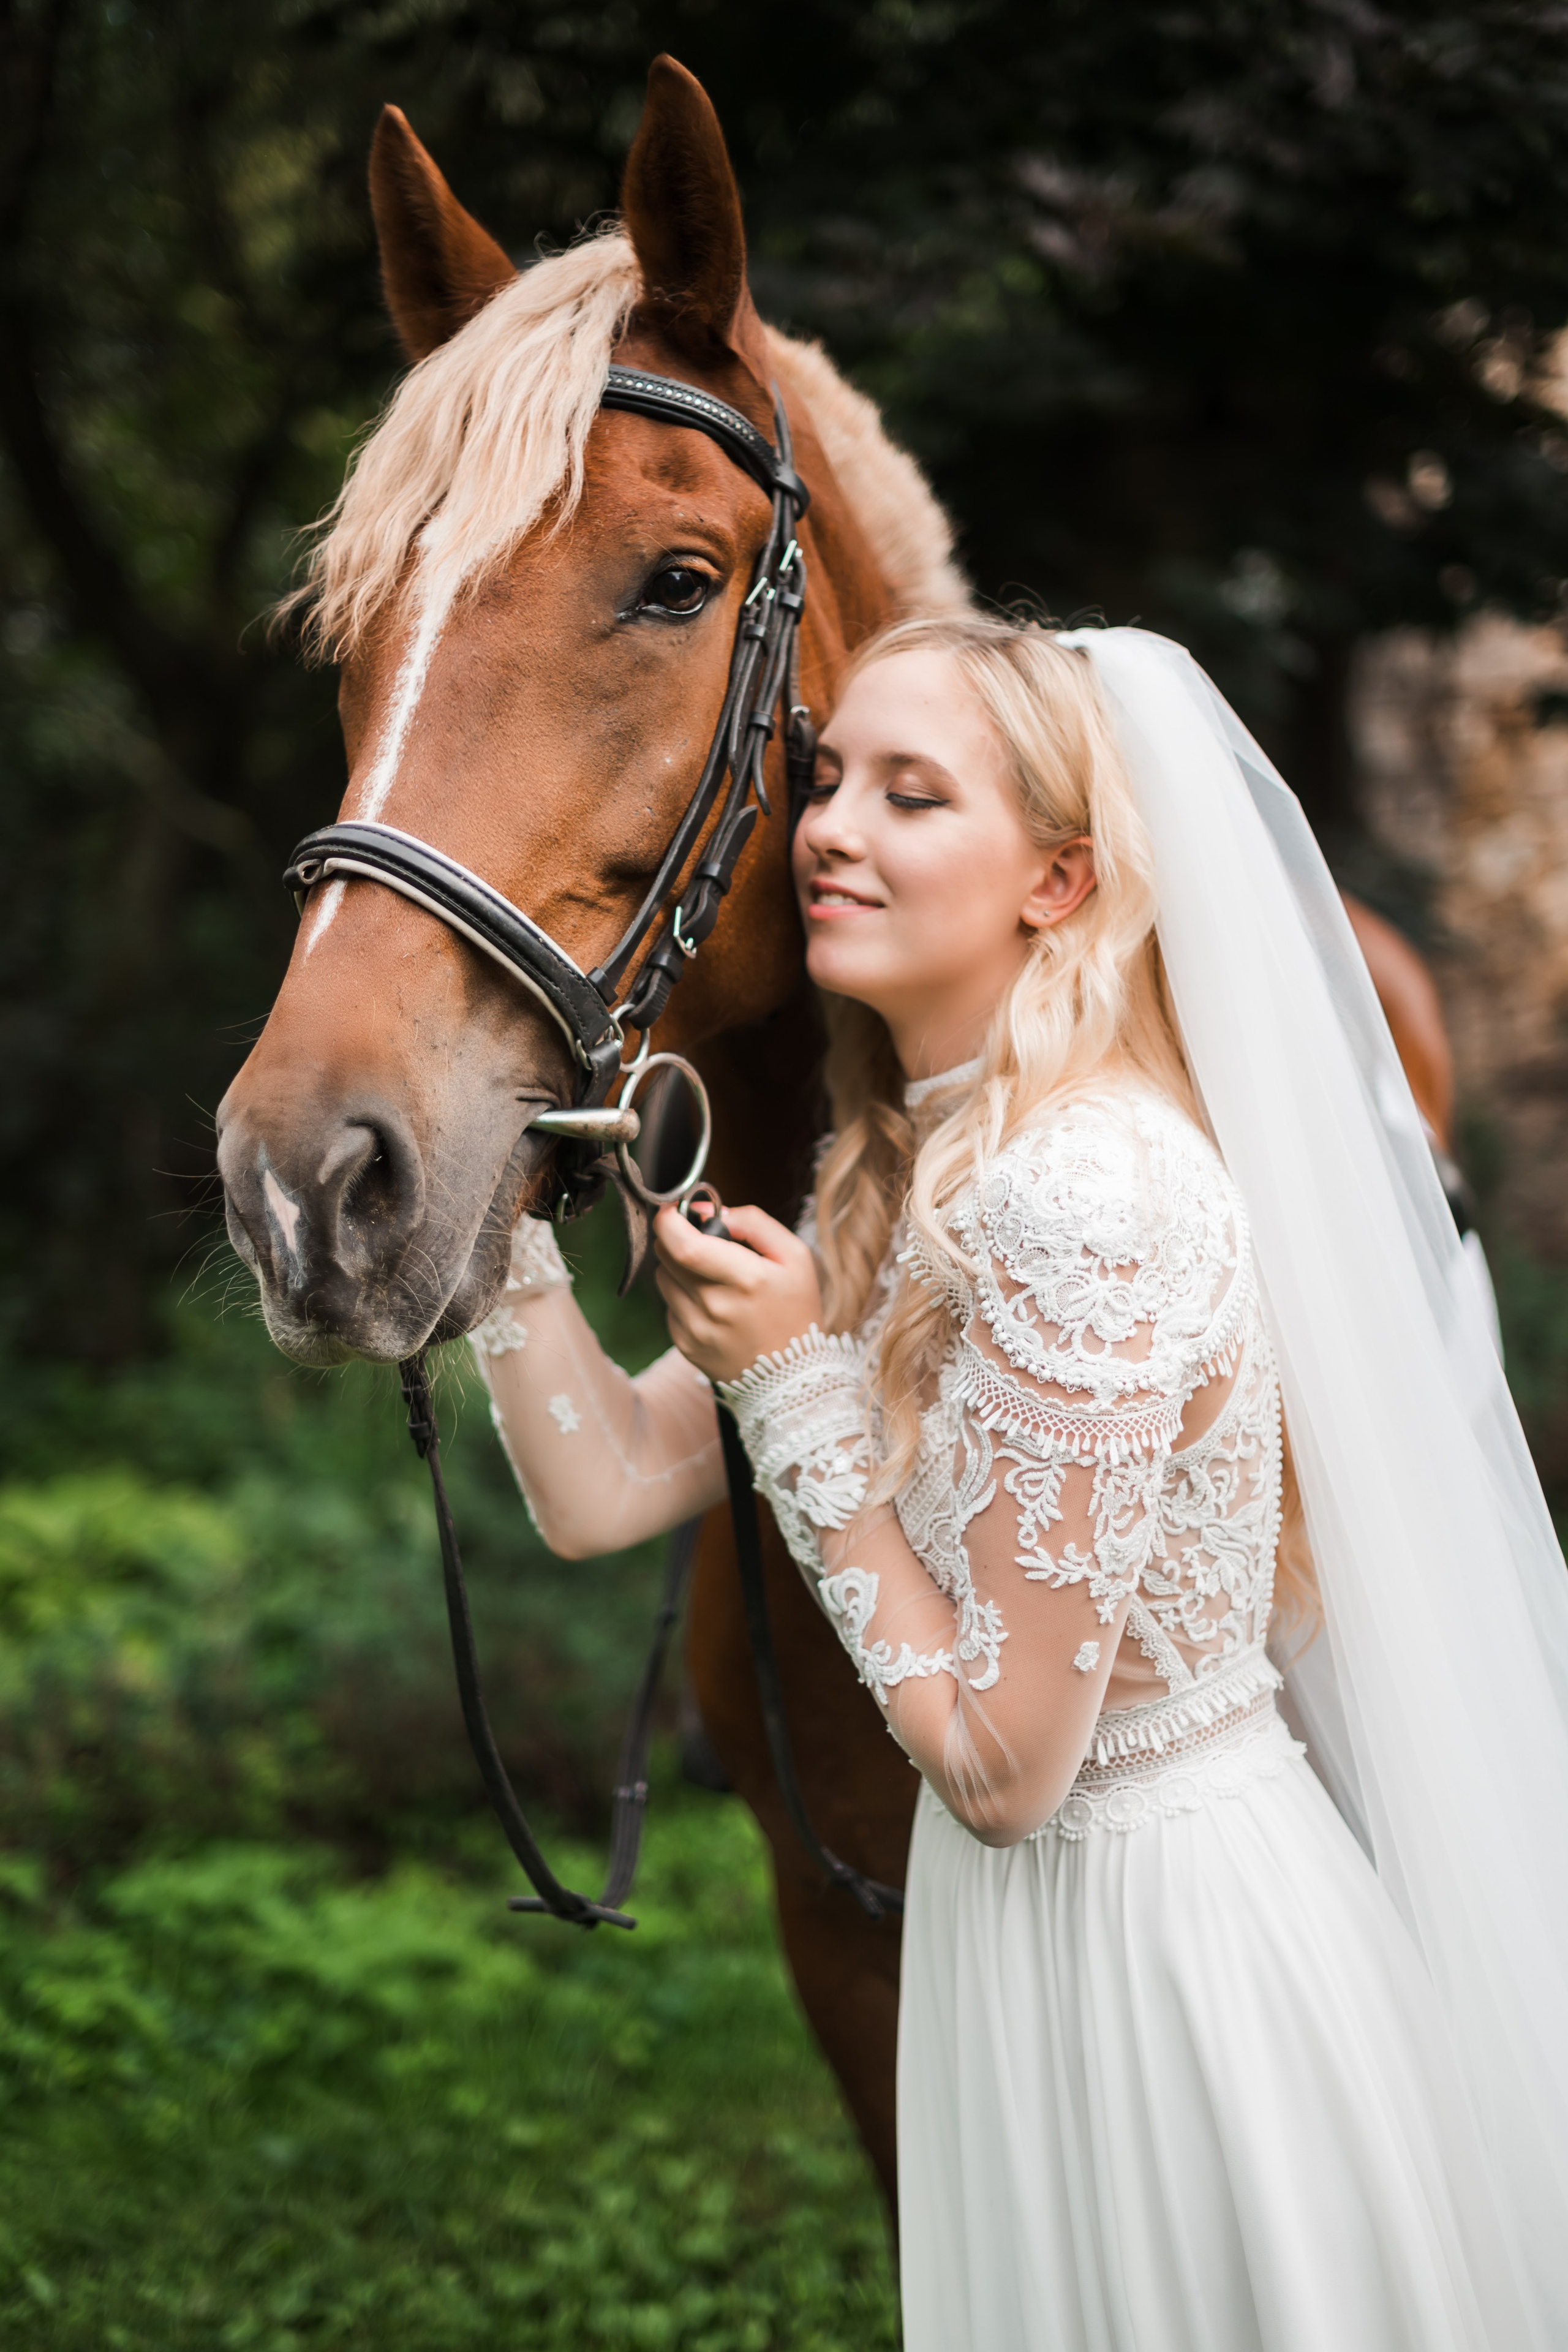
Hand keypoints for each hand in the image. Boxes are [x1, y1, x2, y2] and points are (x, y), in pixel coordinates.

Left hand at [653, 1202, 824, 1383]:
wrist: (791, 1377)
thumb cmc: (795, 1310)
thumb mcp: (794, 1257)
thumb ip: (754, 1223)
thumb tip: (713, 1211)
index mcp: (745, 1279)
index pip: (683, 1244)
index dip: (668, 1220)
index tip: (673, 1209)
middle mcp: (715, 1305)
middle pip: (666, 1255)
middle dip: (674, 1237)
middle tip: (699, 1239)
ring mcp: (696, 1328)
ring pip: (663, 1278)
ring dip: (678, 1267)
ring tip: (710, 1276)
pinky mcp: (684, 1344)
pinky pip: (669, 1305)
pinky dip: (683, 1297)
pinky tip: (711, 1305)